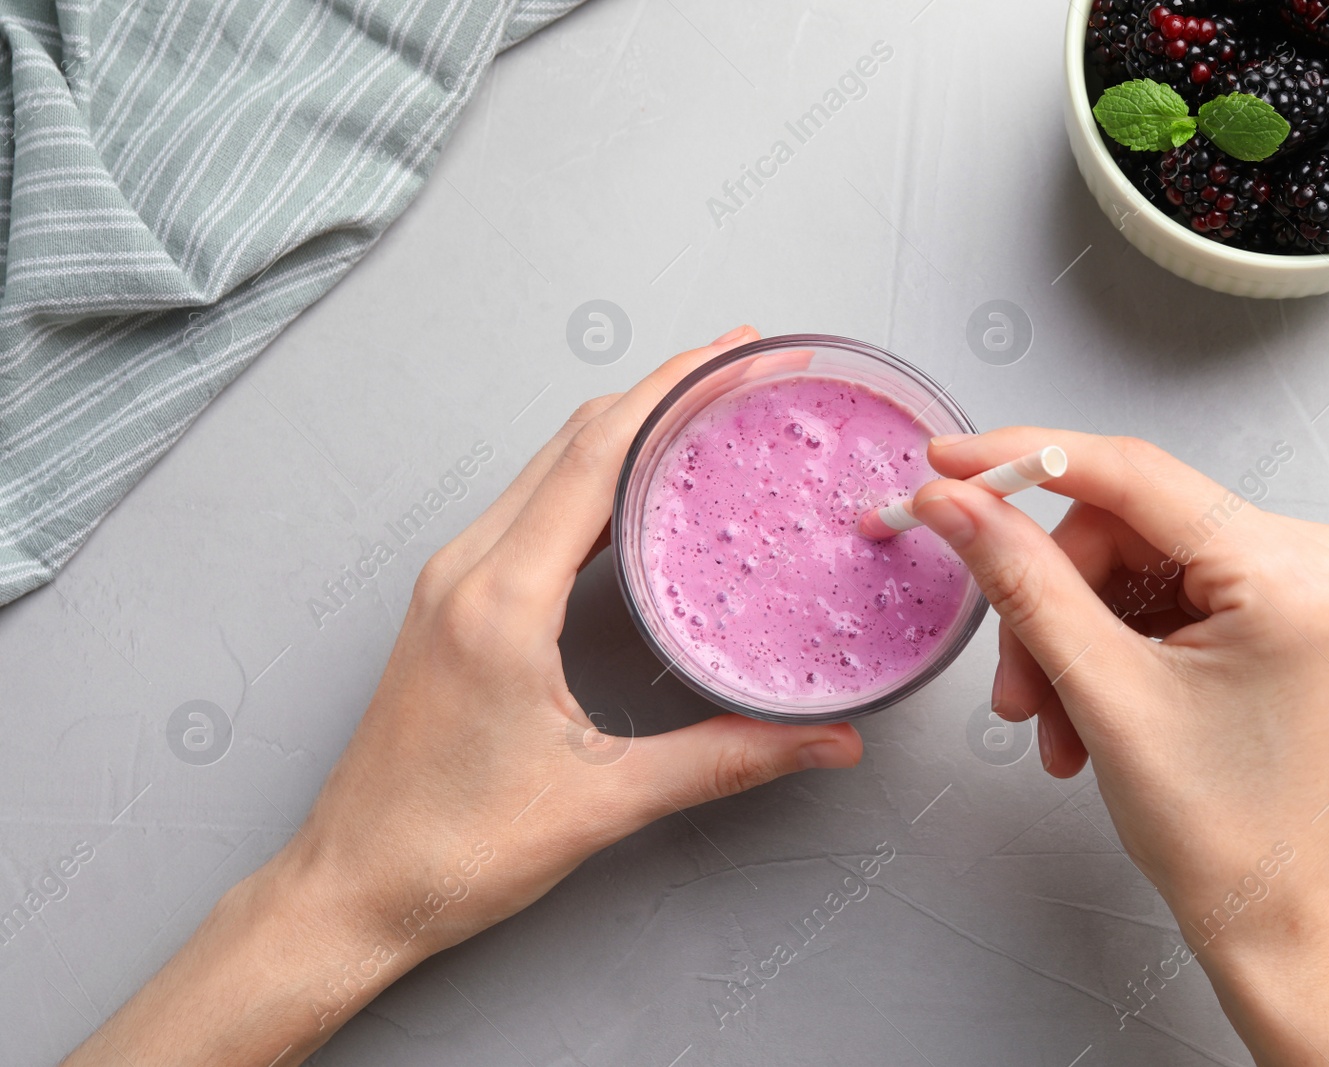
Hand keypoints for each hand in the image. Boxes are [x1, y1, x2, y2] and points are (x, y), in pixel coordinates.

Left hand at [62, 328, 861, 1066]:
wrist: (352, 888)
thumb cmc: (449, 848)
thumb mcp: (603, 803)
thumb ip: (724, 760)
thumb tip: (820, 740)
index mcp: (502, 600)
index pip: (597, 455)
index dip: (673, 390)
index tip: (734, 353)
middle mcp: (468, 571)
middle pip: (572, 440)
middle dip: (660, 391)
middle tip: (739, 369)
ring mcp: (452, 583)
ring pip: (545, 466)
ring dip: (623, 427)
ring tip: (699, 413)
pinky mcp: (451, 605)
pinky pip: (527, 508)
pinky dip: (589, 477)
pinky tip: (634, 493)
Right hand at [912, 429, 1328, 1064]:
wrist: (1272, 917)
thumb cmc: (1223, 832)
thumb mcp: (1102, 693)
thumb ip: (1023, 581)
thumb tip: (958, 502)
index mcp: (1291, 570)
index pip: (1133, 474)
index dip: (1026, 461)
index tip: (950, 462)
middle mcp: (1306, 558)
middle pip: (1123, 527)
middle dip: (1050, 603)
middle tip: (1015, 685)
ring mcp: (1289, 585)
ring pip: (1126, 565)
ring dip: (1068, 639)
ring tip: (1052, 723)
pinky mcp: (1266, 611)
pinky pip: (1151, 594)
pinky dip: (1101, 648)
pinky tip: (1084, 715)